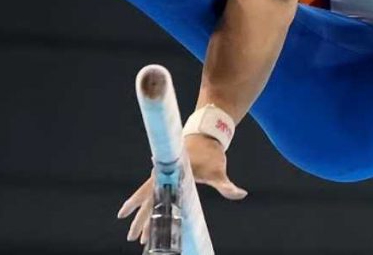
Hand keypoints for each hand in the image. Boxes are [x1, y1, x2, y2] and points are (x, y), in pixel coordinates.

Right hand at [117, 135, 247, 243]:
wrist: (205, 134)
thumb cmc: (210, 153)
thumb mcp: (218, 171)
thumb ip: (226, 186)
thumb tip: (241, 194)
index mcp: (171, 176)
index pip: (156, 199)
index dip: (147, 214)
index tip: (139, 228)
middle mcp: (163, 176)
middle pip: (147, 202)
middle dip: (140, 221)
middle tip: (132, 238)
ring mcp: (162, 176)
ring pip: (148, 199)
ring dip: (143, 216)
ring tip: (138, 237)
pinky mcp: (166, 176)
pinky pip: (154, 194)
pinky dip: (149, 207)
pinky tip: (148, 219)